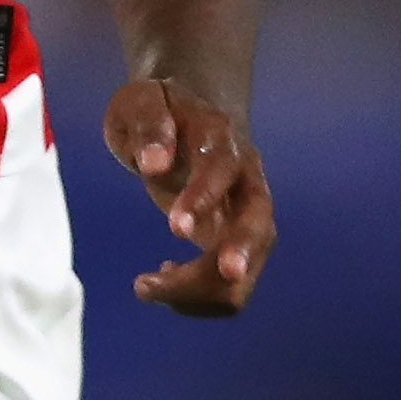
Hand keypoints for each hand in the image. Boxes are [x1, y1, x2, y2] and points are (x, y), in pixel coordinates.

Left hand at [104, 74, 271, 315]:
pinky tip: (163, 278)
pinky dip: (196, 297)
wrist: (187, 116)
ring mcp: (247, 217)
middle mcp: (246, 180)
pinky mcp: (237, 246)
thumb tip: (154, 164)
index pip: (222, 170)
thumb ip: (148, 126)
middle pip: (259, 226)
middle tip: (192, 280)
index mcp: (222, 140)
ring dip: (200, 291)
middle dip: (235, 256)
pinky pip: (229, 287)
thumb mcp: (141, 102)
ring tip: (144, 285)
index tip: (176, 229)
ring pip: (246, 270)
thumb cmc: (160, 109)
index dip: (204, 199)